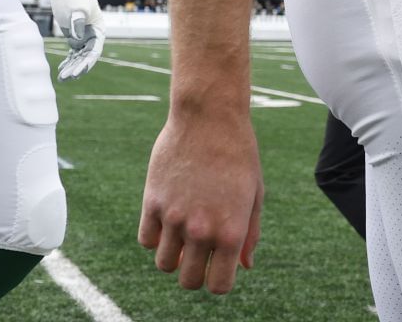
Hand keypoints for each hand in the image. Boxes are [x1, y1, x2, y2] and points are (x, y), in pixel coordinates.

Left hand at [49, 0, 104, 81]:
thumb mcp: (76, 7)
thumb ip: (78, 22)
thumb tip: (78, 38)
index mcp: (98, 29)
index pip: (94, 51)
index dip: (86, 64)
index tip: (76, 72)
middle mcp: (92, 35)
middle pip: (86, 57)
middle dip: (76, 68)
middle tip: (65, 78)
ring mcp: (83, 35)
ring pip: (78, 56)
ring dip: (71, 67)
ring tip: (61, 78)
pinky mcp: (73, 34)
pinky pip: (72, 52)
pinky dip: (67, 60)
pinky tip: (61, 70)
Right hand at [139, 107, 263, 293]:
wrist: (209, 116)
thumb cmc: (238, 153)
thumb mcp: (254, 194)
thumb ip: (249, 234)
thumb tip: (244, 266)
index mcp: (230, 233)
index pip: (218, 286)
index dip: (218, 280)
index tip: (218, 265)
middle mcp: (200, 230)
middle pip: (188, 281)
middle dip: (194, 272)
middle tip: (198, 252)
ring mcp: (174, 217)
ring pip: (164, 264)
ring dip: (173, 255)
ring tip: (182, 233)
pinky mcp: (152, 201)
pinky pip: (146, 240)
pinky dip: (155, 236)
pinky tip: (167, 219)